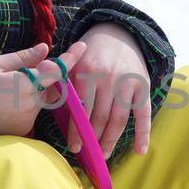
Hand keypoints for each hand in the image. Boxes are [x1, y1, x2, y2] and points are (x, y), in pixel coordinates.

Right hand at [0, 41, 86, 137]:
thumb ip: (24, 58)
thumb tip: (45, 49)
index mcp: (27, 84)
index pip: (56, 70)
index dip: (71, 58)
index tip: (82, 47)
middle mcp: (32, 104)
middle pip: (50, 89)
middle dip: (44, 81)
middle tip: (23, 75)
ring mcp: (27, 120)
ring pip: (40, 102)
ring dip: (32, 95)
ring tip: (7, 92)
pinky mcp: (22, 131)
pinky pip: (31, 115)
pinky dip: (24, 108)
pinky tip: (5, 105)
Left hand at [66, 23, 151, 158]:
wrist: (118, 33)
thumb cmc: (90, 54)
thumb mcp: (73, 61)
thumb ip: (61, 77)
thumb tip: (44, 87)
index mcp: (86, 72)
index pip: (81, 107)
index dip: (78, 129)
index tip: (74, 146)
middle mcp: (108, 77)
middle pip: (100, 116)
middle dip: (94, 139)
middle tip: (90, 156)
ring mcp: (127, 82)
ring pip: (119, 118)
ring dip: (111, 140)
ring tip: (105, 155)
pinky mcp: (143, 86)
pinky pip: (144, 113)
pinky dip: (143, 133)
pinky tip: (140, 151)